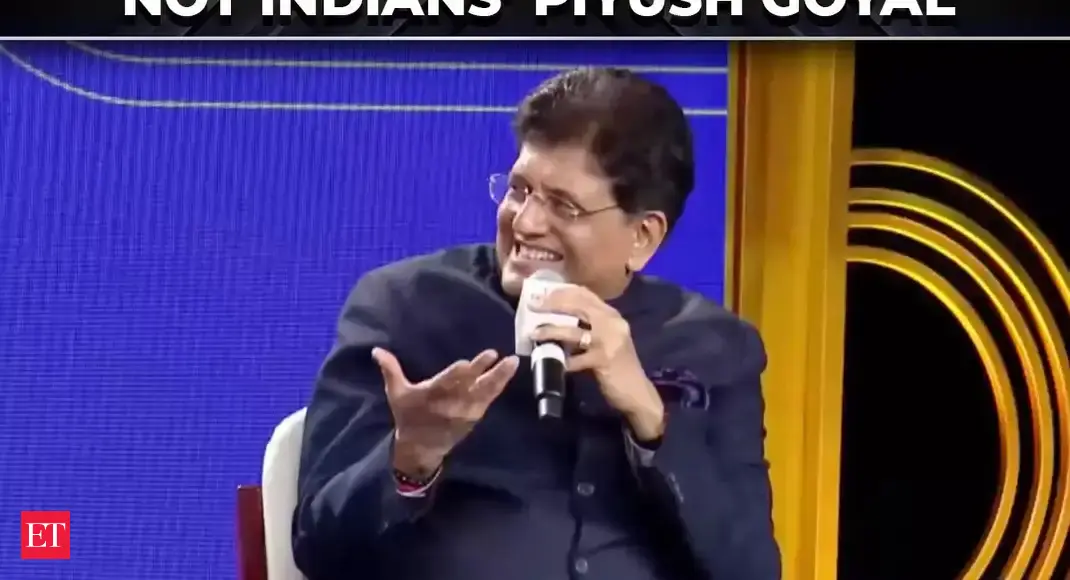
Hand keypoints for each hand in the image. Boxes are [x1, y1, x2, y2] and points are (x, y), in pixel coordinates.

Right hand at [373, 347, 519, 476]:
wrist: (421, 448)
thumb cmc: (408, 416)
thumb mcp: (396, 393)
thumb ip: (390, 369)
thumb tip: (376, 350)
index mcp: (431, 395)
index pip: (445, 383)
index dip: (456, 375)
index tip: (466, 363)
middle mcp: (451, 403)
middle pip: (469, 385)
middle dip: (481, 371)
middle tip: (494, 355)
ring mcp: (466, 410)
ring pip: (485, 391)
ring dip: (499, 377)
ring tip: (513, 361)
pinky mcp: (475, 415)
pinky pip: (489, 399)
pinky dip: (498, 386)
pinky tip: (508, 372)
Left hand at [528, 286, 664, 438]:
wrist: (638, 392)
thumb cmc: (619, 366)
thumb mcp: (607, 340)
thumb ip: (590, 327)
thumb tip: (558, 320)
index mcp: (612, 315)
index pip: (585, 294)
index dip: (562, 291)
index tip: (542, 293)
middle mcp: (612, 323)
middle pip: (578, 305)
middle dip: (552, 303)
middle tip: (533, 306)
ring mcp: (609, 341)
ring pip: (573, 330)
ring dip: (551, 331)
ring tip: (534, 334)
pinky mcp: (603, 360)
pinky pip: (576, 358)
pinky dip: (562, 360)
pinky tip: (551, 362)